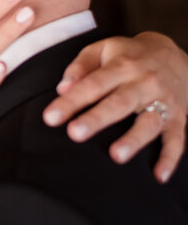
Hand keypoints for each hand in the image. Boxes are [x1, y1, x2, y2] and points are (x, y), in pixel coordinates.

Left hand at [42, 31, 187, 182]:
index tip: (50, 117)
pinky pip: (177, 139)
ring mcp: (163, 101)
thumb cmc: (128, 56)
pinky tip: (159, 176)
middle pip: (120, 103)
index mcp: (122, 66)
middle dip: (98, 119)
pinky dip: (170, 158)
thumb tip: (63, 88)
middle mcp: (144, 83)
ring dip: (134, 139)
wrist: (172, 52)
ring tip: (116, 155)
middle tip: (75, 133)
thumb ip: (81, 65)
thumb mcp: (103, 49)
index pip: (93, 84)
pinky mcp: (178, 117)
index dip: (71, 101)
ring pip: (149, 122)